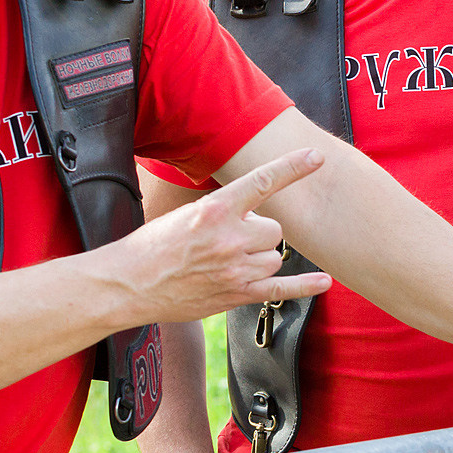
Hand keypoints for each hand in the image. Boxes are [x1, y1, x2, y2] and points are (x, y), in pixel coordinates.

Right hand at [123, 150, 333, 322]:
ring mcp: (235, 269)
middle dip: (259, 233)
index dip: (292, 167)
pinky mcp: (235, 295)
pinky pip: (281, 289)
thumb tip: (257, 217)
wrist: (128, 284)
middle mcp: (229, 238)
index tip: (316, 156)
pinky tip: (324, 281)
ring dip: (260, 257)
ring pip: (274, 258)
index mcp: (215, 209)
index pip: (262, 181)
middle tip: (228, 241)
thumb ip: (225, 211)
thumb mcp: (187, 213)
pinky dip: (306, 286)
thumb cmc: (154, 246)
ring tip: (228, 262)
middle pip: (274, 230)